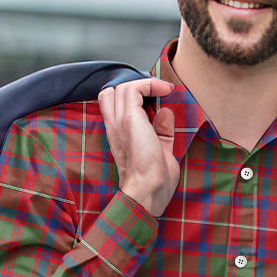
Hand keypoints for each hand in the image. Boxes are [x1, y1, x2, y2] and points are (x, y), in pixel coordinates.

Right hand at [98, 77, 177, 216]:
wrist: (147, 192)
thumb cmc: (154, 182)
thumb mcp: (161, 151)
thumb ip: (161, 132)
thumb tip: (165, 113)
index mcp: (118, 136)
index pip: (112, 104)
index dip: (131, 96)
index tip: (155, 98)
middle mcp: (114, 127)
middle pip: (111, 92)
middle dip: (134, 87)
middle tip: (156, 93)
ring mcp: (119, 122)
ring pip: (122, 87)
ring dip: (144, 84)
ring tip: (163, 90)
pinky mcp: (128, 119)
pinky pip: (134, 89)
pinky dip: (149, 84)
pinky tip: (165, 90)